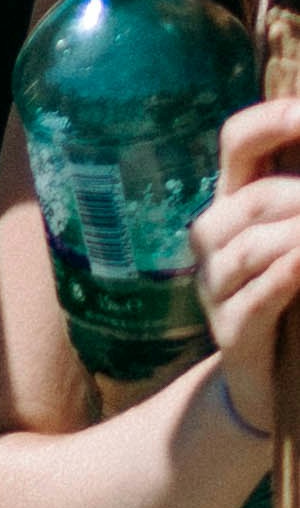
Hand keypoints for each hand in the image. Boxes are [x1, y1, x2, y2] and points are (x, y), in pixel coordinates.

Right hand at [193, 95, 299, 429]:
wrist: (273, 387)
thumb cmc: (291, 297)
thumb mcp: (296, 241)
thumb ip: (298, 204)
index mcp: (234, 202)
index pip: (238, 142)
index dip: (271, 120)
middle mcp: (216, 239)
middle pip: (249, 198)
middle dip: (299, 196)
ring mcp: (216, 287)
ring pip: (248, 247)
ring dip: (296, 237)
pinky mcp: (230, 334)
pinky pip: (254, 298)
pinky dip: (284, 278)